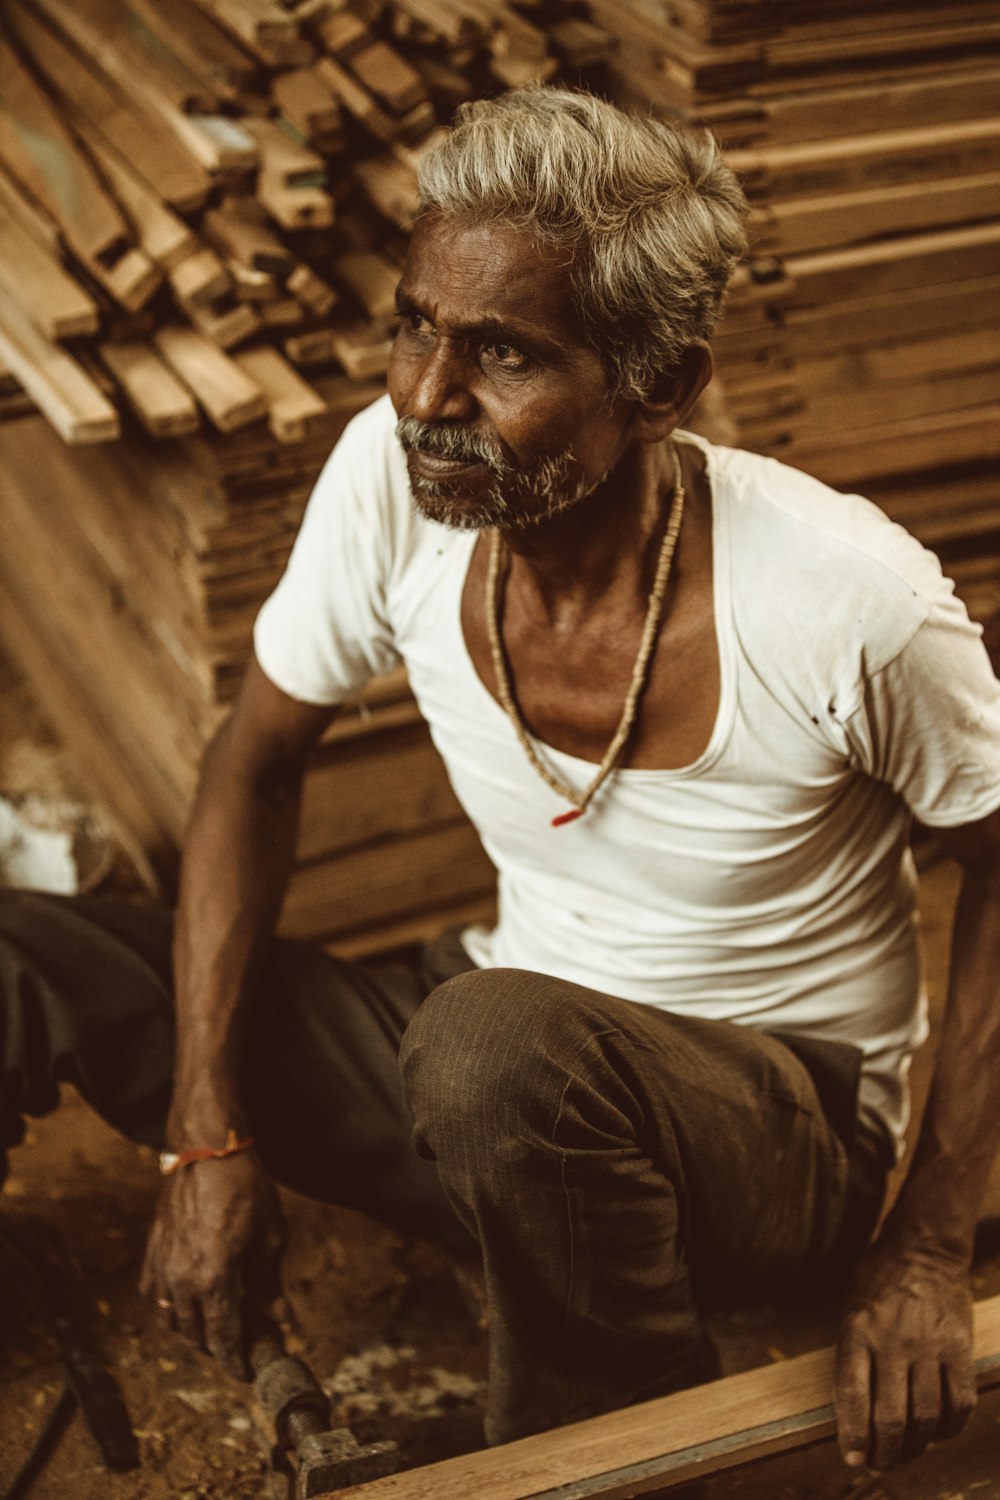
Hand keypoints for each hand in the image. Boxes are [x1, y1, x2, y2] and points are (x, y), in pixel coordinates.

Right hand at [139, 1150, 285, 1377]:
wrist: (209, 1150)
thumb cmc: (245, 1187)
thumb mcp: (270, 1235)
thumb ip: (270, 1280)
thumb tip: (278, 1313)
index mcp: (215, 1280)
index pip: (223, 1337)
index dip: (235, 1361)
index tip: (245, 1373)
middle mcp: (182, 1279)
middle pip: (195, 1334)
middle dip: (217, 1346)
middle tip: (240, 1343)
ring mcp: (163, 1265)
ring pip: (171, 1318)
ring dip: (192, 1328)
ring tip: (215, 1323)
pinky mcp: (153, 1248)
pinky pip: (154, 1292)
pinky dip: (169, 1305)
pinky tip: (186, 1300)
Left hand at [834, 1238, 975, 1470]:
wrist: (923, 1249)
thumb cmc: (878, 1281)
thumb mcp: (850, 1309)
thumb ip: (851, 1355)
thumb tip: (852, 1413)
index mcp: (857, 1330)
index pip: (852, 1395)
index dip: (852, 1434)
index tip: (852, 1459)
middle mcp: (892, 1340)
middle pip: (891, 1416)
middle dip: (884, 1452)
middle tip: (880, 1465)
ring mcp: (929, 1345)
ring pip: (925, 1417)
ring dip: (915, 1446)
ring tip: (906, 1453)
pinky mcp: (959, 1347)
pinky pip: (959, 1402)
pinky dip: (950, 1428)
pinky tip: (939, 1432)